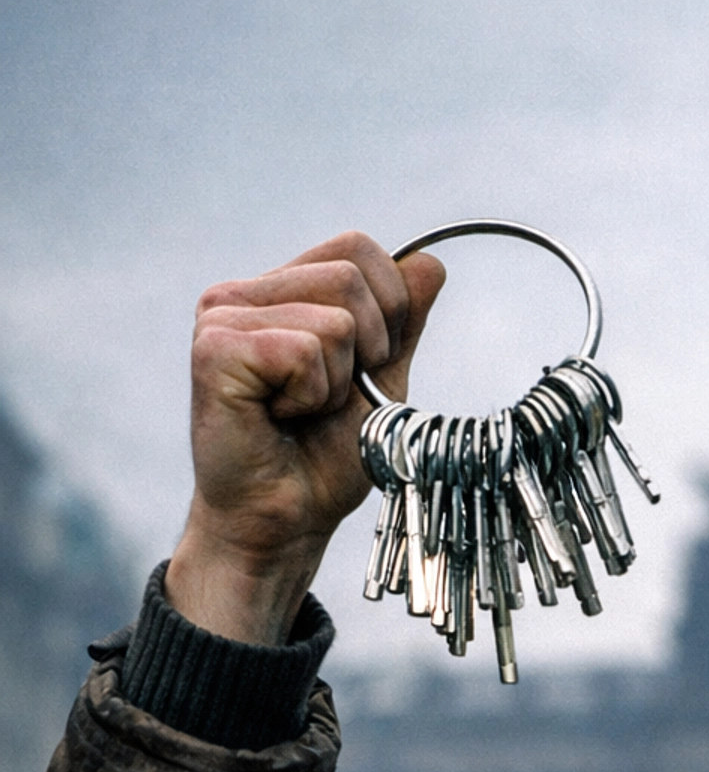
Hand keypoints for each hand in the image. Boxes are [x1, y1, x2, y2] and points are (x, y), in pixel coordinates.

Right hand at [165, 231, 444, 644]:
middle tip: (327, 399)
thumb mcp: (380, 382)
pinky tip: (279, 418)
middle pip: (353, 275)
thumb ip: (402, 324)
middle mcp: (242, 292)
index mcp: (280, 291)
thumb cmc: (322, 461)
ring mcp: (221, 315)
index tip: (364, 369)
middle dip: (368, 350)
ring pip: (335, 320)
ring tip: (300, 412)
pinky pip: (305, 352)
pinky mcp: (215, 349)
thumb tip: (431, 263)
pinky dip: (311, 395)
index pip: (359, 248)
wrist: (285, 522)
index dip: (389, 311)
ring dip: (337, 382)